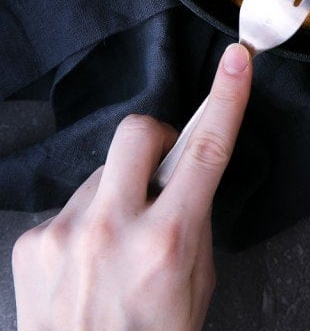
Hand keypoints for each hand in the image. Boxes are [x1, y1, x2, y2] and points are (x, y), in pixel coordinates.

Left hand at [12, 41, 251, 330]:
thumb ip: (193, 226)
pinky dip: (84, 226)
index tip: (237, 61)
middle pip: (137, 132)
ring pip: (102, 174)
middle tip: (158, 172)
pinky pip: (71, 207)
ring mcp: (67, 233)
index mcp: (167, 243)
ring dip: (116, 197)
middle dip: (153, 140)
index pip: (206, 151)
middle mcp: (114, 230)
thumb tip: (184, 180)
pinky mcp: (33, 241)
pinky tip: (84, 267)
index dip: (226, 98)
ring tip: (113, 250)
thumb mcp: (194, 289)